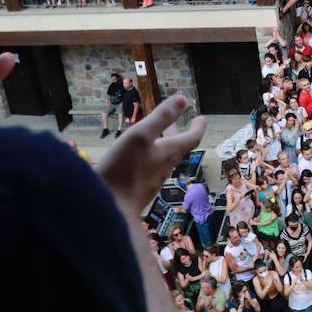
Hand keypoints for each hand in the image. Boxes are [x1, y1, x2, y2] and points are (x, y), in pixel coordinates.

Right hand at [99, 95, 207, 214]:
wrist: (110, 212)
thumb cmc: (123, 170)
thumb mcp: (140, 136)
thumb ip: (161, 118)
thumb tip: (183, 99)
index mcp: (167, 153)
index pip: (191, 138)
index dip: (197, 126)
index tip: (201, 118)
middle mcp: (163, 168)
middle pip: (176, 147)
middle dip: (177, 132)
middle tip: (179, 122)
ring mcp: (151, 181)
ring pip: (162, 158)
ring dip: (162, 144)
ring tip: (155, 136)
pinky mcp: (138, 191)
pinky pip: (149, 169)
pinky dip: (149, 157)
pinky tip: (136, 158)